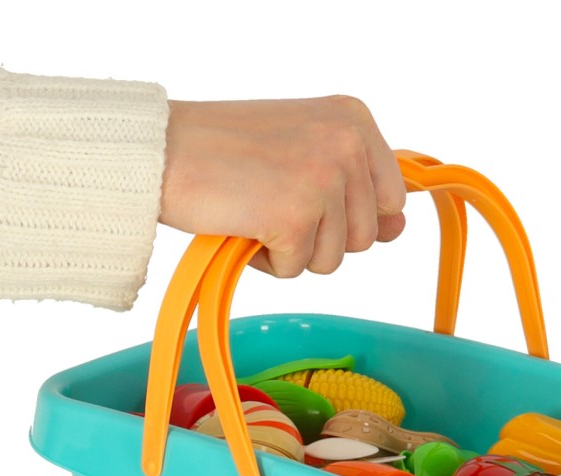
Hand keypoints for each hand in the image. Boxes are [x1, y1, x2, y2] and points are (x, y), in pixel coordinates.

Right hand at [159, 96, 405, 276]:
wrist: (161, 152)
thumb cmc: (223, 150)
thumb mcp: (303, 151)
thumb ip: (356, 188)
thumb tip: (399, 227)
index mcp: (355, 120)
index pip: (392, 199)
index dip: (351, 216)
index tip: (310, 199)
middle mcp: (348, 144)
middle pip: (363, 237)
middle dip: (319, 236)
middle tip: (272, 200)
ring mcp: (325, 179)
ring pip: (332, 260)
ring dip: (292, 250)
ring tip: (256, 211)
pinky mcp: (296, 216)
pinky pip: (296, 270)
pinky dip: (266, 260)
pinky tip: (243, 224)